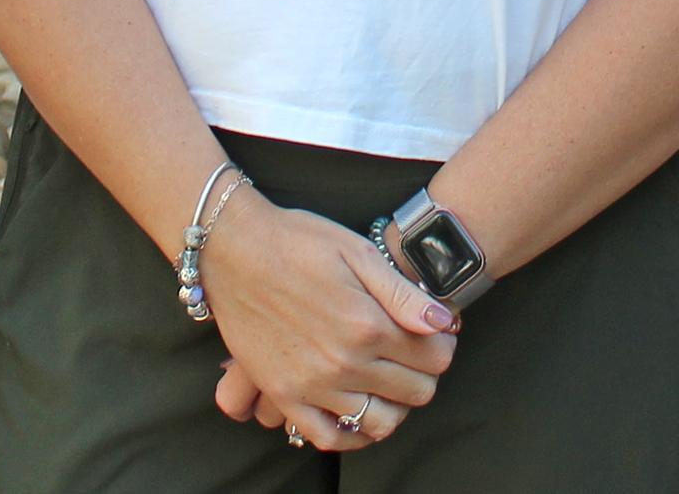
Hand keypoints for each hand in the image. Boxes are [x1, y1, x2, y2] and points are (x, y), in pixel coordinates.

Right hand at [199, 189, 454, 450]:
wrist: (233, 249)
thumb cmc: (298, 241)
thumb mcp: (357, 251)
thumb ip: (402, 294)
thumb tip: (444, 323)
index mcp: (366, 323)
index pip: (435, 357)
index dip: (444, 344)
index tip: (436, 332)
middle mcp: (343, 362)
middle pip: (415, 392)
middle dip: (425, 372)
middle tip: (415, 352)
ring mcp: (312, 385)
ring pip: (380, 421)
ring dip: (395, 404)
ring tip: (389, 379)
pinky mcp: (284, 395)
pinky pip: (327, 437)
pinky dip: (351, 434)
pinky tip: (358, 412)